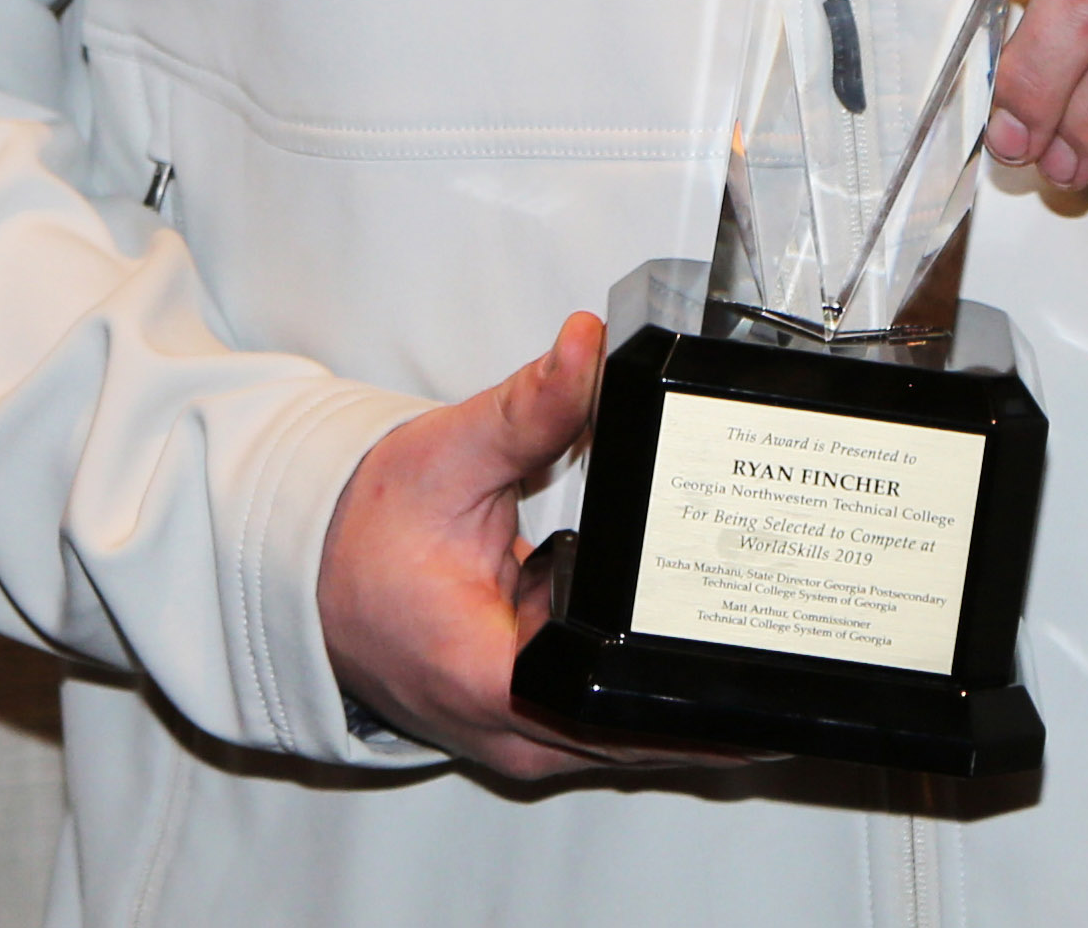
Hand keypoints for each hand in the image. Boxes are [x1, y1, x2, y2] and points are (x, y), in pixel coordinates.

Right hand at [317, 315, 734, 778]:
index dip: (696, 694)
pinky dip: (646, 687)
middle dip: (715, 695)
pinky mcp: (530, 725)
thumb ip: (530, 408)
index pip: (621, 711)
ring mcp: (522, 738)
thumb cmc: (366, 533)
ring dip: (687, 696)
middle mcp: (512, 731)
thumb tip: (587, 348)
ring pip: (633, 738)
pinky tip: (682, 632)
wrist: (310, 574)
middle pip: (645, 736)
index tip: (753, 645)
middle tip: (777, 619)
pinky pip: (610, 721)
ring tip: (747, 620)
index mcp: (492, 679)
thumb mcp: (449, 457)